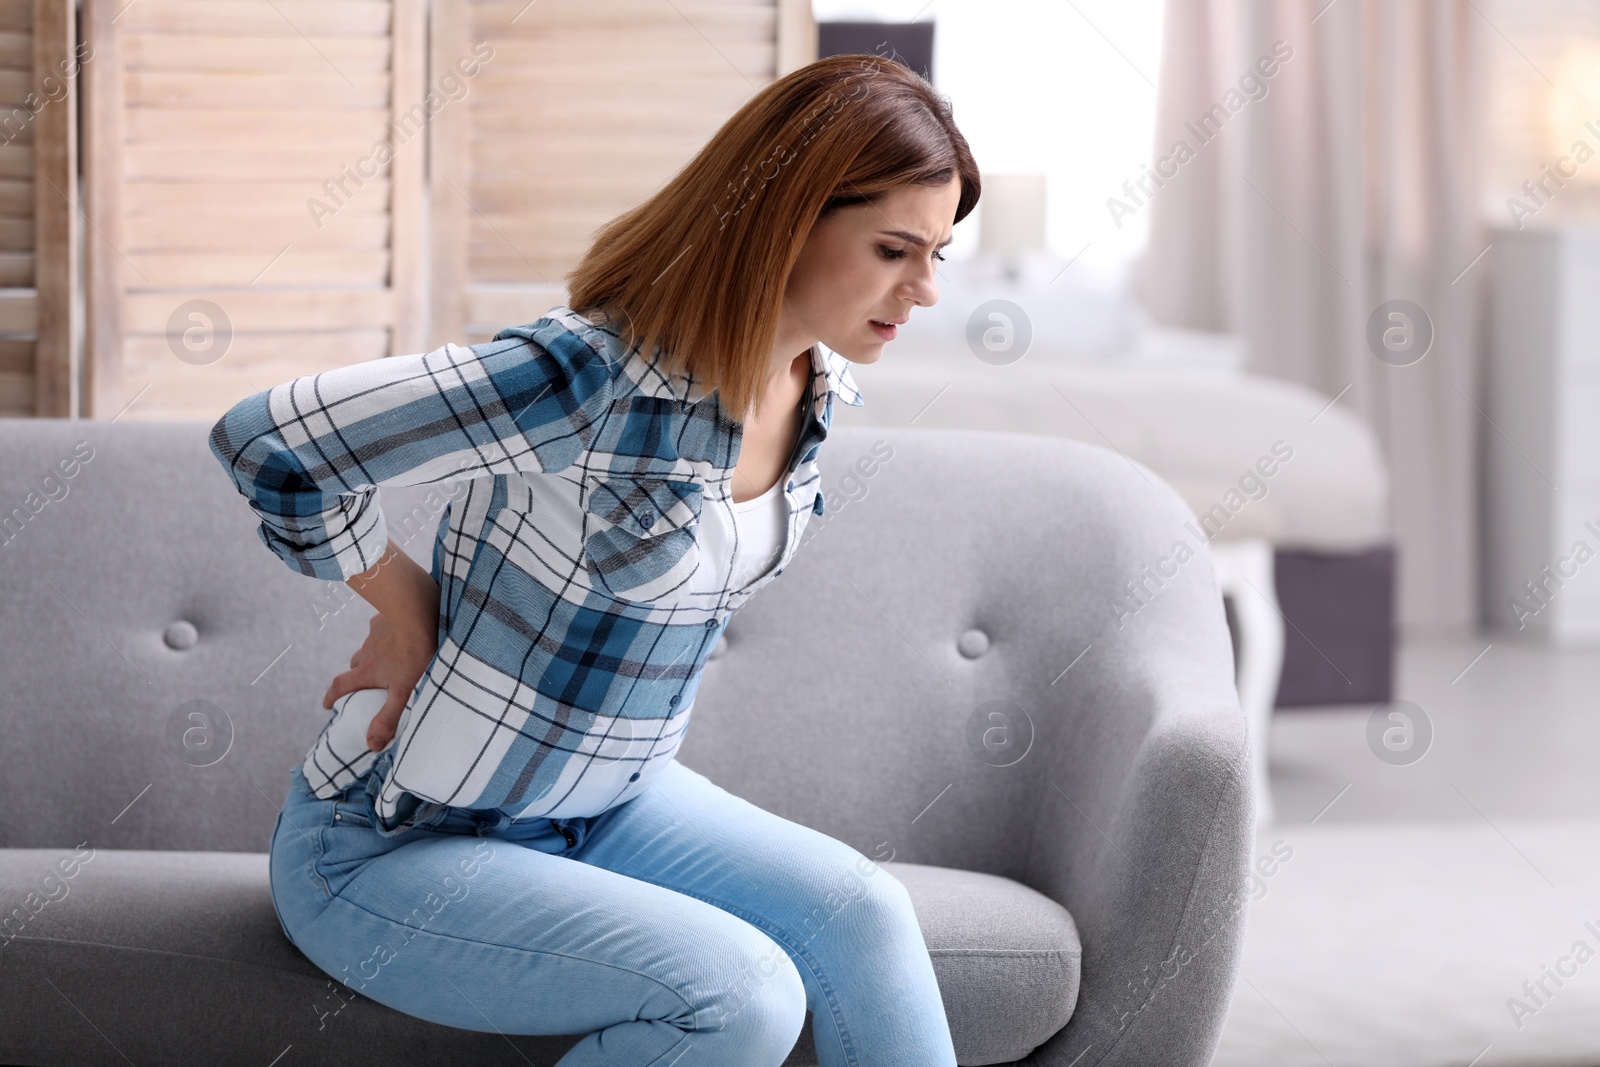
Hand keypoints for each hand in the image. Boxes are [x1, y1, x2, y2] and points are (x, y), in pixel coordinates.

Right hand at [322, 609, 438, 751]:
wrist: (417, 610)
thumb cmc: (414, 652)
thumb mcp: (404, 690)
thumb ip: (388, 716)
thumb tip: (371, 745)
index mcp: (368, 670)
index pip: (341, 686)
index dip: (331, 696)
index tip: (326, 704)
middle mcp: (367, 651)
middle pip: (355, 665)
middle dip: (356, 674)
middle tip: (363, 682)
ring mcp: (375, 633)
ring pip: (369, 647)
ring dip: (374, 654)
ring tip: (388, 658)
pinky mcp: (387, 618)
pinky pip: (382, 628)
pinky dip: (387, 634)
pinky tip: (402, 633)